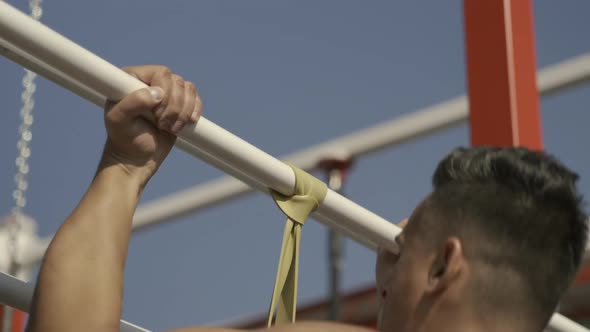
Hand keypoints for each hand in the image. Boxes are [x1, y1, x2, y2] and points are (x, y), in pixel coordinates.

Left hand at [101, 65, 201, 185]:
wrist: (137, 158)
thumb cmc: (124, 139)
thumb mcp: (119, 121)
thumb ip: (133, 103)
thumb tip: (157, 93)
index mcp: (132, 79)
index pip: (161, 73)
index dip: (165, 91)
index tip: (156, 114)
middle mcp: (150, 81)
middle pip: (177, 82)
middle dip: (174, 107)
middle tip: (162, 125)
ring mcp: (166, 91)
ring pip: (188, 89)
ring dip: (183, 112)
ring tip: (170, 128)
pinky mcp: (179, 103)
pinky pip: (195, 98)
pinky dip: (194, 112)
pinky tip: (186, 124)